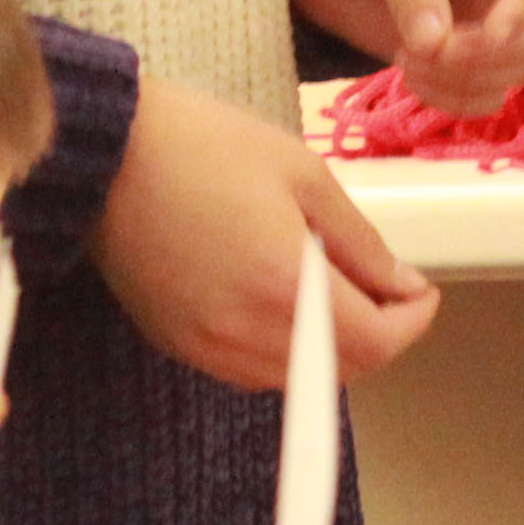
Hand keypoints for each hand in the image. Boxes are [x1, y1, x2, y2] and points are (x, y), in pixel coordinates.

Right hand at [96, 75, 441, 386]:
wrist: (101, 152)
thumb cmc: (201, 146)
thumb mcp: (303, 174)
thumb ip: (360, 240)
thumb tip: (401, 283)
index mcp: (284, 285)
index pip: (376, 343)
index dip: (412, 323)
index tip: (422, 293)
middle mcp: (244, 331)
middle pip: (341, 371)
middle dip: (379, 335)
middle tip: (386, 288)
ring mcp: (205, 345)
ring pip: (298, 379)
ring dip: (333, 348)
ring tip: (337, 291)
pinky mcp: (176, 344)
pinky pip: (251, 371)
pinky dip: (286, 352)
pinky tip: (286, 303)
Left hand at [281, 0, 523, 116]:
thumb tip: (436, 46)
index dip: (520, 11)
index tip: (484, 39)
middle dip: (494, 52)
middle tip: (434, 54)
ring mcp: (484, 14)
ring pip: (516, 66)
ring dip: (468, 79)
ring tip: (408, 61)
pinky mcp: (459, 50)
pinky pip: (484, 91)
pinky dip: (455, 97)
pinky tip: (413, 78)